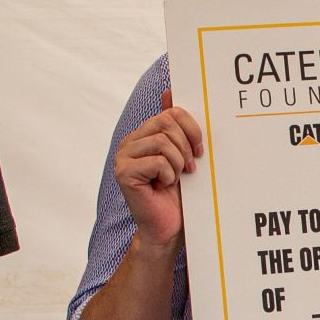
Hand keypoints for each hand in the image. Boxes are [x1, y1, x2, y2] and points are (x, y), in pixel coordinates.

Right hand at [113, 89, 204, 248]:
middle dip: (185, 147)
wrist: (168, 228)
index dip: (191, 129)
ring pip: (163, 142)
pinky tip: (163, 187)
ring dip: (177, 164)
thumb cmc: (177, 194)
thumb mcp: (181, 154)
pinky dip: (169, 175)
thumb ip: (174, 126)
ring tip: (175, 179)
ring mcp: (122, 158)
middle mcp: (128, 143)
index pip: (170, 113)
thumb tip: (169, 91)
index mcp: (141, 135)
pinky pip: (158, 161)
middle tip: (188, 168)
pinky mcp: (124, 173)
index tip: (197, 151)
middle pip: (166, 123)